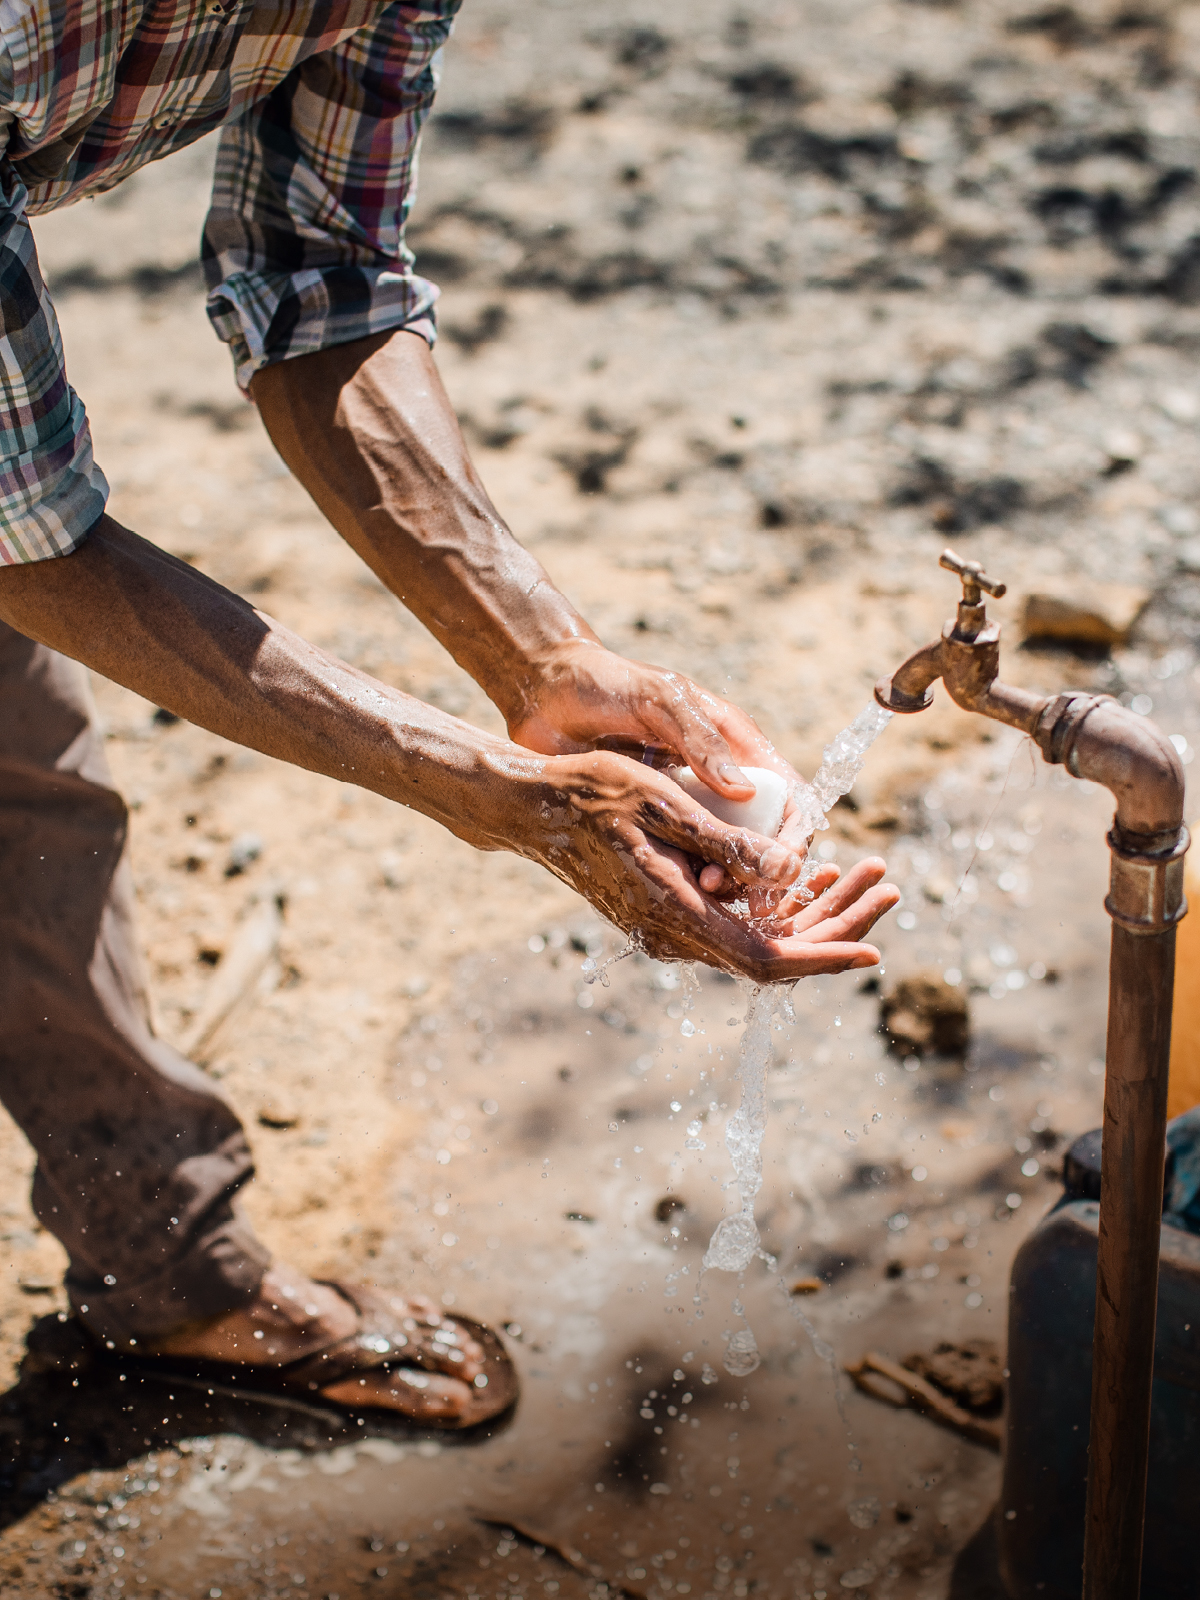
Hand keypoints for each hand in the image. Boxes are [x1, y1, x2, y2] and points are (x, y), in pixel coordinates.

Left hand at [509, 639, 820, 881]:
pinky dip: (691, 882)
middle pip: (766, 839)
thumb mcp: (658, 702)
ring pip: (727, 858)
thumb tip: (744, 794)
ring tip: (706, 891)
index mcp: (736, 746)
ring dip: (728, 881)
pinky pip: (685, 861)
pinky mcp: (655, 825)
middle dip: (764, 870)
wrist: (546, 693)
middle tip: (745, 896)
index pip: (791, 797)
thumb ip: (700, 742)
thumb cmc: (607, 683)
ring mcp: (687, 806)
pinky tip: (680, 893)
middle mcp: (720, 780)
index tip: (784, 866)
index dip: (796, 835)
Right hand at [514, 751, 897, 980]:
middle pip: (773, 954)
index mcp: (675, 915)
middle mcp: (673, 934)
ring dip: (811, 912)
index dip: (823, 957)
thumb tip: (789, 871)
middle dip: (836, 924)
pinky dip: (776, 905)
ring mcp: (668, 928)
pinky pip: (734, 922)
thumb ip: (724, 843)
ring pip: (757, 939)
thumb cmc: (588, 794)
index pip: (765, 960)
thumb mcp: (662, 803)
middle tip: (887, 883)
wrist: (529, 807)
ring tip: (860, 872)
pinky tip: (808, 874)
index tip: (873, 951)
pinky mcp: (666, 912)